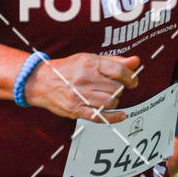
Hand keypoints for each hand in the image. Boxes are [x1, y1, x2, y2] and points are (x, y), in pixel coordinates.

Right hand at [25, 53, 140, 122]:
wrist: (41, 81)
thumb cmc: (67, 69)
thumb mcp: (89, 59)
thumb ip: (114, 61)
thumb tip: (136, 61)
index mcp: (89, 63)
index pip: (119, 70)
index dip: (131, 77)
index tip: (133, 81)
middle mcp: (85, 78)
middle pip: (116, 88)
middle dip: (120, 89)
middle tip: (114, 88)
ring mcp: (80, 95)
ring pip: (111, 102)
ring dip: (115, 101)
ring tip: (109, 97)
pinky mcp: (76, 110)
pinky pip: (100, 116)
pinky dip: (114, 117)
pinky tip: (121, 115)